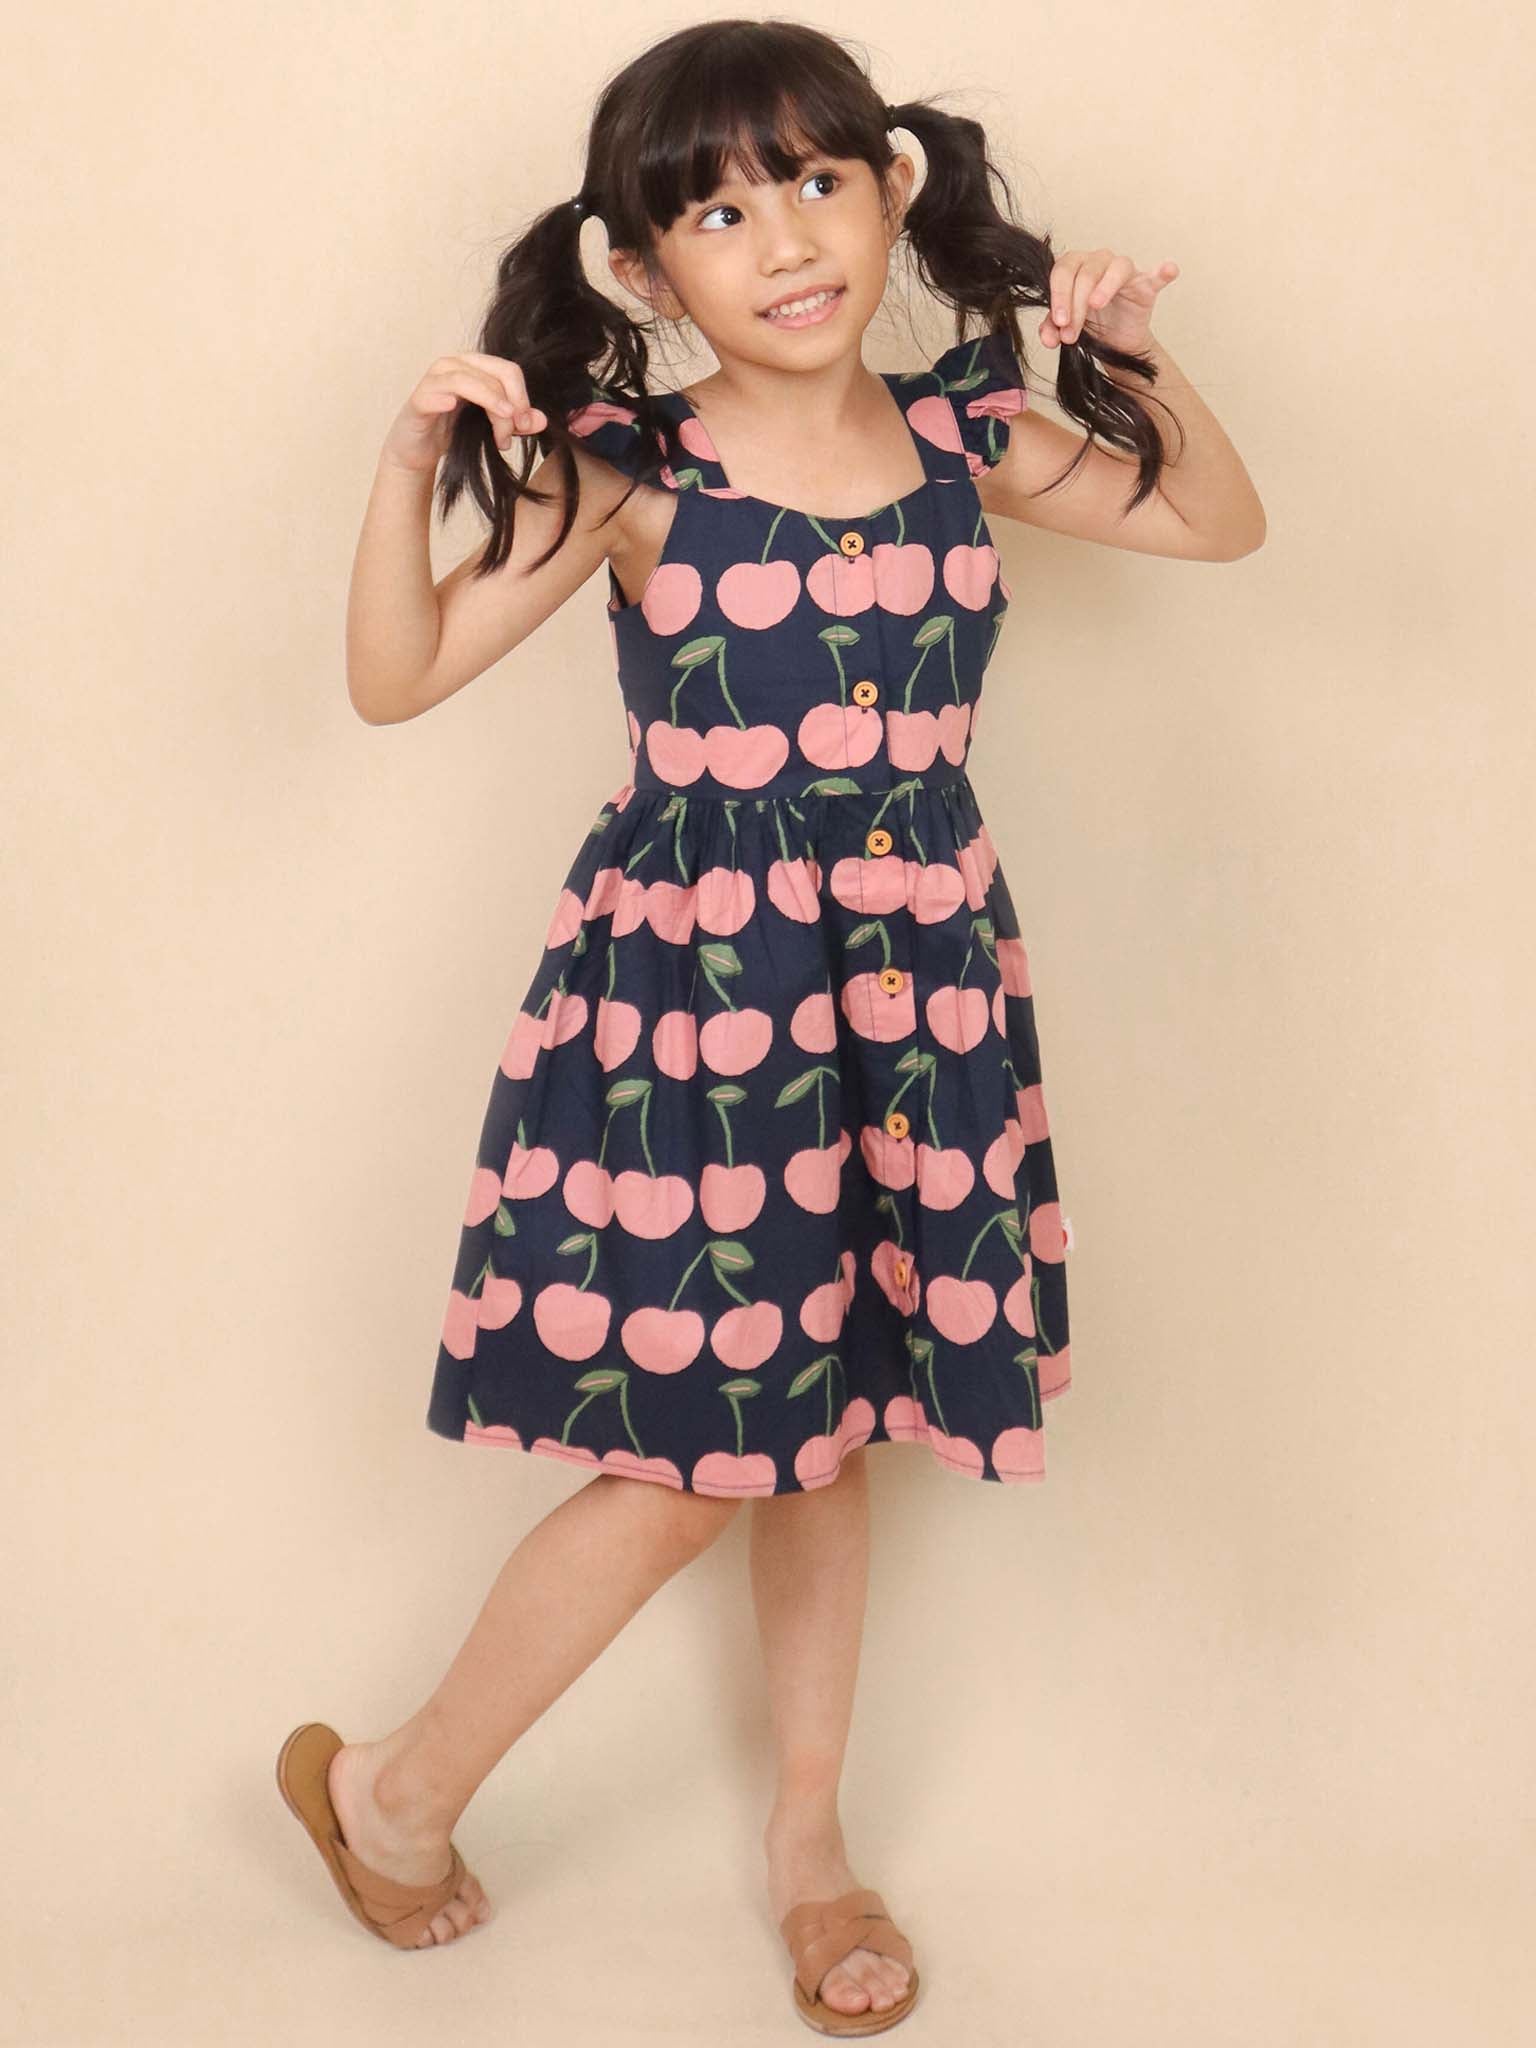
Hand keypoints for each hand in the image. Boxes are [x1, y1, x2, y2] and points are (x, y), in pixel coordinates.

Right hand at [381, 352, 548, 474]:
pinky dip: (443, 397)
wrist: (420, 451)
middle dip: (509, 407)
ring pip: (467, 380)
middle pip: (494, 374)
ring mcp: (434, 380)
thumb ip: (517, 422)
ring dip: (489, 406)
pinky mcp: (418, 399)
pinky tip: (452, 406)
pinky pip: (432, 393)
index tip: (525, 426)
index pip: (508, 370)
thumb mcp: (492, 428)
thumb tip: (542, 420)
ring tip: (501, 434)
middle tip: (509, 438)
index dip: (522, 397)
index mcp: (475, 367)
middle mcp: (455, 365)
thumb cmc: (454, 433)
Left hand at [1040, 249, 1178, 354]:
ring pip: (1116, 267)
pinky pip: (1156, 275)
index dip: (1059, 295)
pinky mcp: (1146, 286)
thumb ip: (1052, 328)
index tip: (1059, 321)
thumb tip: (1048, 338)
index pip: (1064, 271)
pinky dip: (1163, 272)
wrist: (1113, 342)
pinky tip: (1168, 270)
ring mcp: (1124, 272)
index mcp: (1076, 266)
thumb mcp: (1066, 327)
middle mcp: (1099, 262)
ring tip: (1096, 306)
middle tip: (1071, 333)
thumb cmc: (1089, 324)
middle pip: (1086, 272)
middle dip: (1076, 303)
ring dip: (1105, 287)